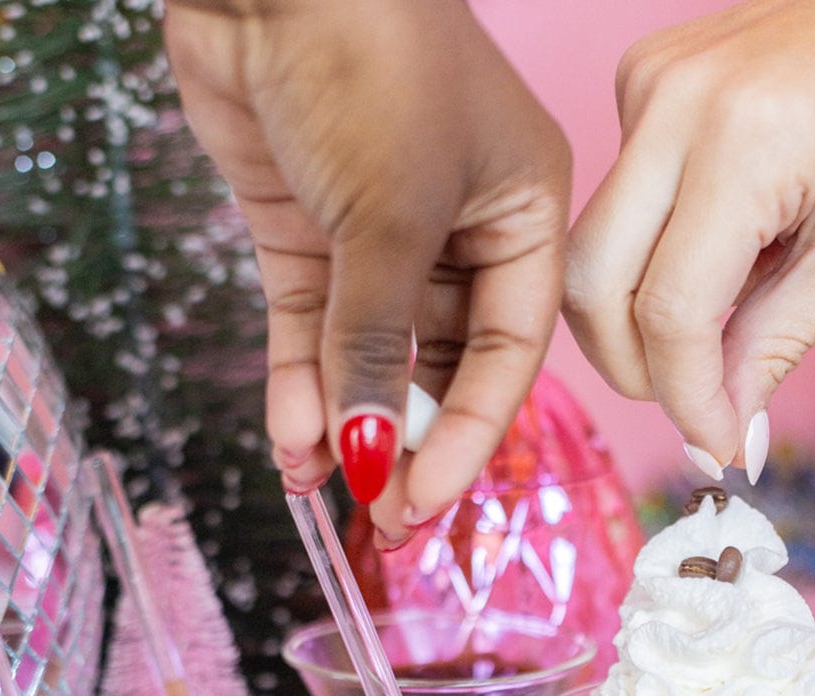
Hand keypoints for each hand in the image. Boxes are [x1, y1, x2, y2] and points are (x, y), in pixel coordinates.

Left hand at [164, 0, 570, 541]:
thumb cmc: (370, 58)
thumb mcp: (391, 219)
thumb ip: (380, 346)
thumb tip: (369, 453)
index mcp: (523, 215)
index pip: (508, 354)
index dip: (469, 437)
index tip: (424, 501)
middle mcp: (460, 230)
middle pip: (442, 367)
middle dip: (406, 443)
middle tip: (379, 518)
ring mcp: (377, 234)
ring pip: (369, 356)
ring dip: (344, 423)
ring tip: (318, 486)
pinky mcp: (309, 231)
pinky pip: (311, 329)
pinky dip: (299, 384)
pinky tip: (290, 439)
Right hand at [564, 0, 814, 480]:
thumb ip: (775, 345)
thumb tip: (723, 435)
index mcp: (747, 141)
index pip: (670, 310)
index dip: (685, 396)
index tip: (715, 443)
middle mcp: (676, 105)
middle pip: (594, 285)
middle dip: (635, 367)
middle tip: (694, 401)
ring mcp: (648, 85)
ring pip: (591, 252)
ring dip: (635, 317)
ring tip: (711, 324)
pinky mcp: (639, 80)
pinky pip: (614, 203)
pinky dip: (647, 255)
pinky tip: (710, 246)